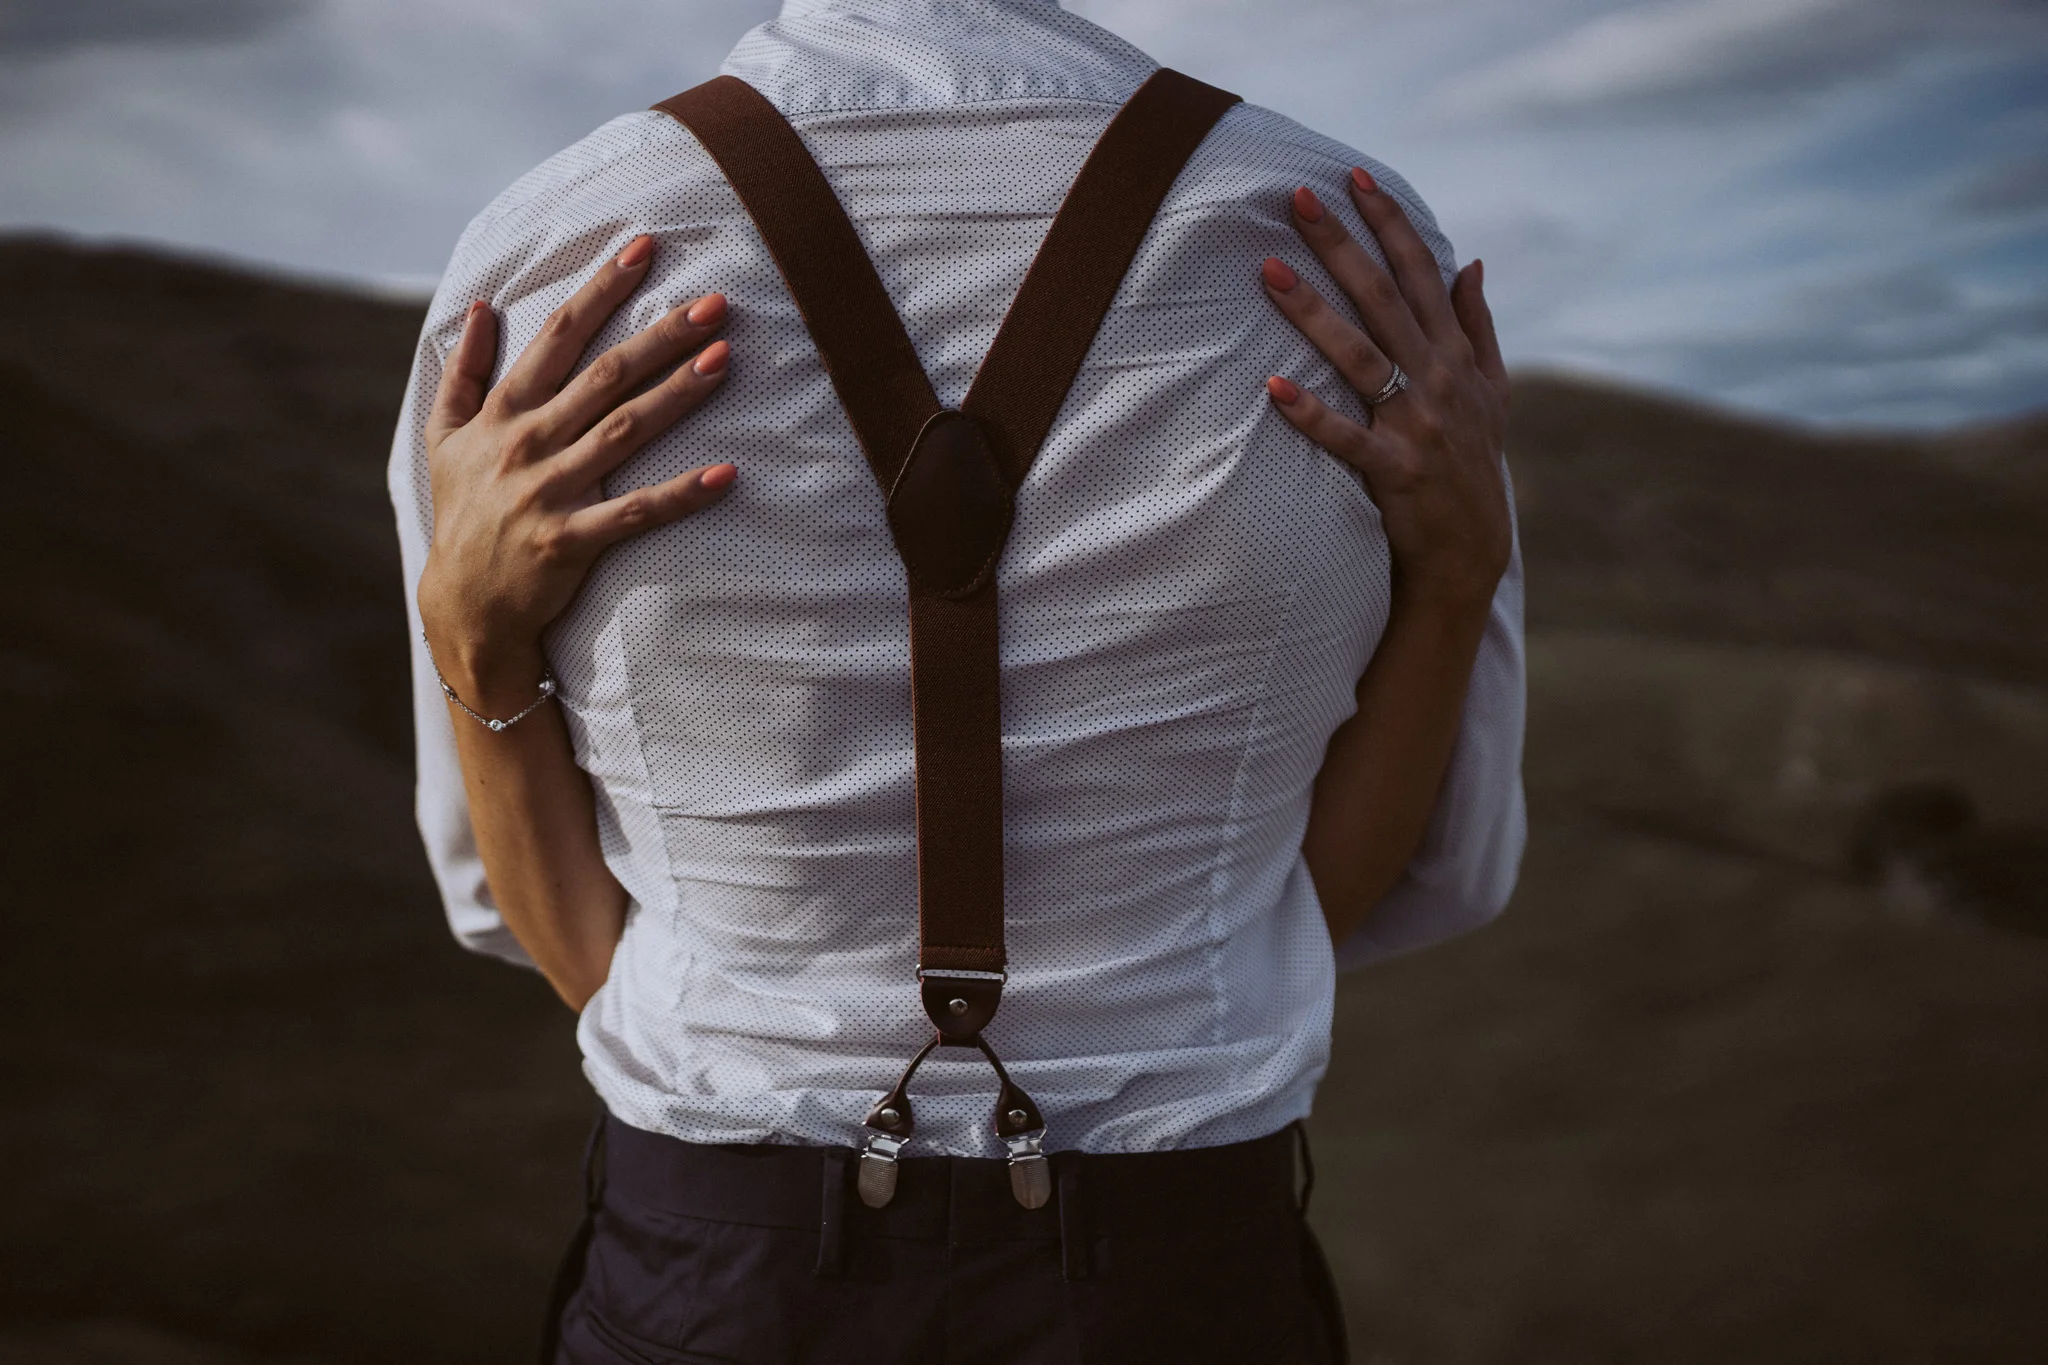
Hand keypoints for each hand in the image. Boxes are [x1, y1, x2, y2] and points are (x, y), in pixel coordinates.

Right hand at [417, 235, 734, 706]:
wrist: (463, 604)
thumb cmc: (463, 513)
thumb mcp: (445, 438)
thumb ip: (463, 372)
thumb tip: (477, 307)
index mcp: (503, 411)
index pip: (560, 335)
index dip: (602, 289)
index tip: (643, 249)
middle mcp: (526, 442)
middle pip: (605, 376)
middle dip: (660, 334)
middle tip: (714, 302)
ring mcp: (548, 490)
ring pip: (624, 431)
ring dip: (677, 394)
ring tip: (724, 358)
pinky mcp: (570, 539)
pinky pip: (635, 512)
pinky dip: (681, 494)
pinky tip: (726, 473)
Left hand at [1260, 168, 1511, 613]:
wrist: (1472, 550)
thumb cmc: (1473, 463)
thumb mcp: (1492, 391)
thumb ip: (1479, 325)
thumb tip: (1474, 262)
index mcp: (1456, 355)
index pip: (1421, 273)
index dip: (1389, 223)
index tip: (1355, 178)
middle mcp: (1438, 380)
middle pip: (1383, 298)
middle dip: (1341, 245)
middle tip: (1298, 199)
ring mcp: (1417, 424)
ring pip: (1359, 355)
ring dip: (1313, 313)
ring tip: (1270, 272)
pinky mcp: (1395, 469)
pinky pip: (1347, 437)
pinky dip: (1312, 415)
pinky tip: (1274, 390)